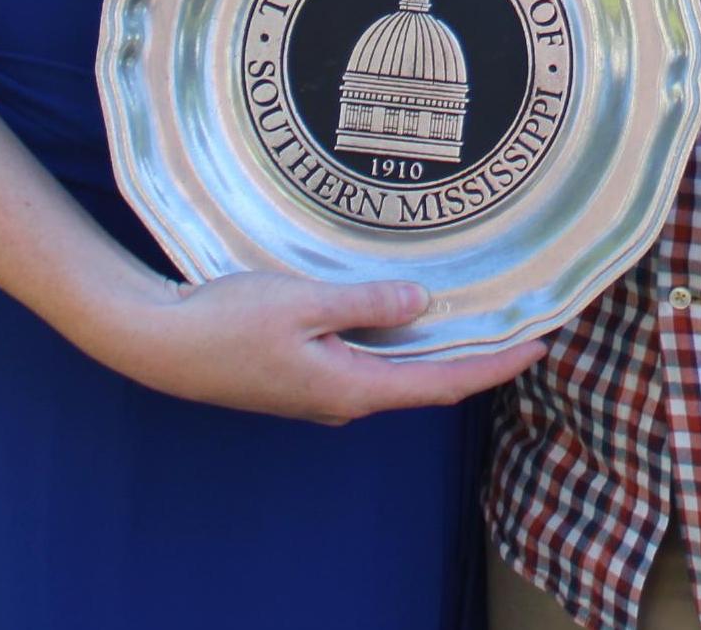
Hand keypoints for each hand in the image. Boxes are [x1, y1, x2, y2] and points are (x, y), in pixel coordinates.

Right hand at [88, 266, 544, 423]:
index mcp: (351, 387)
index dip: (495, 365)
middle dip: (478, 356)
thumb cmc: (228, 319)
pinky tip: (410, 312)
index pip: (442, 383)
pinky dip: (401, 339)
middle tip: (523, 323)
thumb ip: (365, 303)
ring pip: (397, 371)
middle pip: (427, 382)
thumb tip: (423, 305)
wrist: (159, 342)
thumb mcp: (303, 301)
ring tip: (481, 313)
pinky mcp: (303, 375)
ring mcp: (322, 390)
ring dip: (439, 346)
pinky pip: (369, 360)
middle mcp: (343, 398)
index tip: (541, 345)